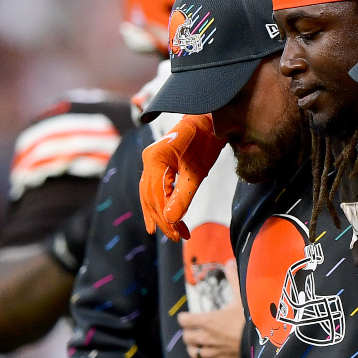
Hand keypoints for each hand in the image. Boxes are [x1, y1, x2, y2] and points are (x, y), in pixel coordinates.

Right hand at [139, 114, 225, 239]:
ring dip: (160, 215)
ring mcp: (151, 161)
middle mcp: (148, 160)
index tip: (178, 234)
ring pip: (150, 195)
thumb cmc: (205, 141)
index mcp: (154, 160)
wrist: (209, 119)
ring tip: (170, 234)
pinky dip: (158, 204)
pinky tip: (162, 218)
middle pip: (150, 198)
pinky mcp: (158, 163)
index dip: (166, 218)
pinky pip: (154, 188)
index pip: (156, 197)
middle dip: (163, 220)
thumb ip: (183, 195)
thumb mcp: (197, 171)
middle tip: (177, 238)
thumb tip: (171, 220)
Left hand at [178, 263, 244, 357]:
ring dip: (193, 349)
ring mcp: (214, 353)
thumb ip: (234, 278)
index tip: (186, 316)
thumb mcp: (244, 295)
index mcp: (209, 320)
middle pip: (187, 338)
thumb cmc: (253, 317)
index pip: (185, 320)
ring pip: (194, 353)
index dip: (184, 318)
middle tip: (193, 331)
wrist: (265, 342)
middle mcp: (207, 338)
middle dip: (188, 334)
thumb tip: (229, 261)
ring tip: (196, 346)